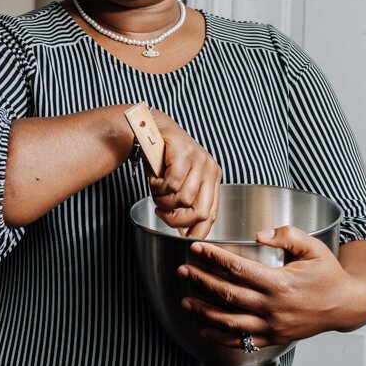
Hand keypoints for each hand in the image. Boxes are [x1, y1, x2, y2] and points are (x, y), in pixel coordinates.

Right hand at [147, 109, 220, 239]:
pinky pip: (171, 184)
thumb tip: (187, 232)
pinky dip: (158, 187)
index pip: (212, 214)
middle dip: (177, 221)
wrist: (152, 128)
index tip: (185, 238)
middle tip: (162, 214)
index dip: (198, 231)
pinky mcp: (184, 153)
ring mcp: (199, 160)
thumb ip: (187, 202)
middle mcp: (210, 169)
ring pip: (183, 200)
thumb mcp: (181, 181)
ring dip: (163, 201)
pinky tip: (154, 180)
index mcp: (213, 178)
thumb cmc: (164, 158)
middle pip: (200, 212)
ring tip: (156, 191)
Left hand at [176, 226, 365, 348]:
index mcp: (279, 283)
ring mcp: (272, 326)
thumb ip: (286, 235)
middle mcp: (272, 307)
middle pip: (227, 294)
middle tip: (184, 271)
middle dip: (201, 281)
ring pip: (229, 321)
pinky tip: (204, 329)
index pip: (238, 268)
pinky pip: (241, 340)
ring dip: (204, 311)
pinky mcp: (274, 338)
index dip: (214, 258)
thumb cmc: (329, 274)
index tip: (198, 249)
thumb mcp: (313, 247)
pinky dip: (219, 336)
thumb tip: (260, 234)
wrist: (346, 304)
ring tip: (186, 300)